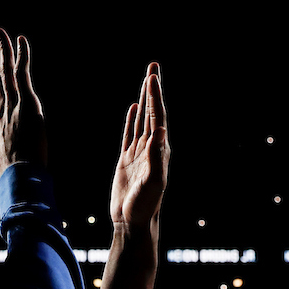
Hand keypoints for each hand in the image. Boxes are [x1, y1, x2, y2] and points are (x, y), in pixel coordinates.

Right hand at [0, 28, 45, 176]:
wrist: (19, 174)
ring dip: (4, 50)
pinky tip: (20, 40)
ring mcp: (12, 103)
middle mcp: (0, 108)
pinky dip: (21, 55)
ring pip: (6, 71)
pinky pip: (22, 73)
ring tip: (2, 33)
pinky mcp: (26, 101)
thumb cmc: (12, 168)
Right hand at [110, 64, 168, 228]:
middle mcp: (152, 148)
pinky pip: (130, 134)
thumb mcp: (153, 182)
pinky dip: (133, 120)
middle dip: (152, 89)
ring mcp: (139, 153)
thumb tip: (161, 131)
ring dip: (144, 100)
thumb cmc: (145, 206)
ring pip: (143, 120)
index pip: (158, 117)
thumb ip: (156, 157)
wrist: (132, 222)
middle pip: (153, 112)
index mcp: (160, 151)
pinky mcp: (127, 160)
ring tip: (146, 80)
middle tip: (153, 66)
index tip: (152, 76)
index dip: (155, 96)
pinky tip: (134, 108)